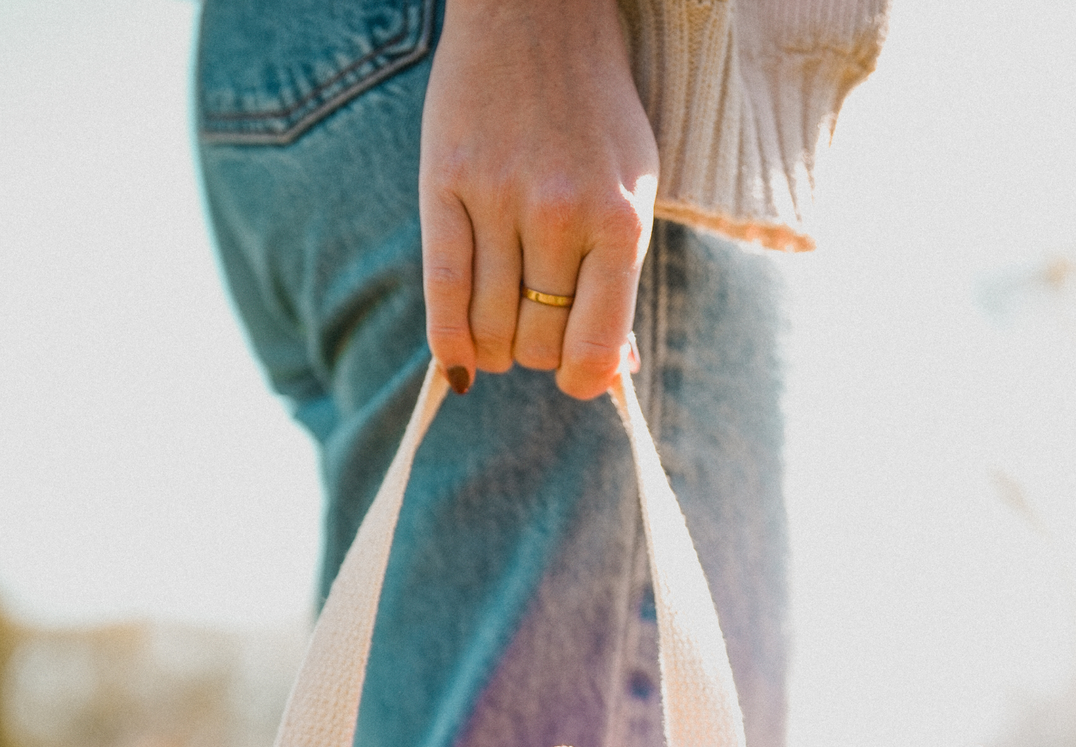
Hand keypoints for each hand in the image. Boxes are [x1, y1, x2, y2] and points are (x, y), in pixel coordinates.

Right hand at [419, 0, 657, 399]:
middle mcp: (559, 214)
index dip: (581, 380)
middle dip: (536, 352)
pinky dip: (448, 342)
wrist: (537, 14)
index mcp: (620, 220)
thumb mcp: (633, 190)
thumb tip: (611, 374)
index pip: (593, 345)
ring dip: (494, 348)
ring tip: (499, 330)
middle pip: (536, 341)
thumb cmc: (595, 116)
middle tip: (534, 328)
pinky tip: (457, 359)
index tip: (574, 378)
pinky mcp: (444, 186)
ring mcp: (498, 199)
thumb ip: (619, 281)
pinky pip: (442, 293)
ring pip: (488, 328)